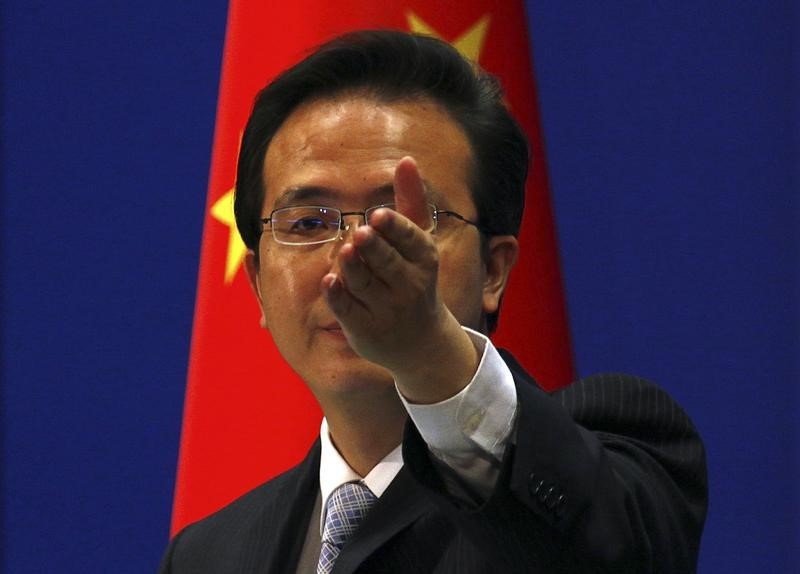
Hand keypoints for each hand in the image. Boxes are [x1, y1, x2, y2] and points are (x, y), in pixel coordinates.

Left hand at [321, 156, 477, 401]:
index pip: (411, 242)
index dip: (395, 229)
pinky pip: (348, 310)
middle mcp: (409, 287)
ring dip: (355, 269)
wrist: (420, 341)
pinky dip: (339, 296)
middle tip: (362, 233)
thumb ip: (411, 202)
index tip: (379, 215)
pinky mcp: (364, 328)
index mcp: (424, 261)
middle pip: (388, 264)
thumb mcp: (419, 242)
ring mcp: (386, 310)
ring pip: (365, 285)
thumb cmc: (415, 278)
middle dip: (375, 249)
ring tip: (345, 251)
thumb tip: (406, 159)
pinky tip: (330, 281)